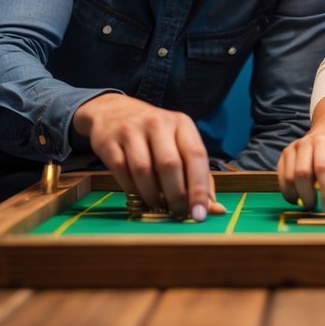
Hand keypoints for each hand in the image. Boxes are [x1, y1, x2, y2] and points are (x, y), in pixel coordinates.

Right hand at [73, 93, 223, 220]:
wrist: (114, 111)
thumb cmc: (155, 135)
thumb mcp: (180, 144)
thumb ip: (198, 176)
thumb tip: (215, 209)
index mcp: (182, 124)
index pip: (196, 155)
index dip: (199, 187)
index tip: (200, 214)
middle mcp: (158, 123)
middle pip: (170, 164)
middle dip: (175, 196)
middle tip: (177, 214)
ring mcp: (131, 130)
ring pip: (144, 170)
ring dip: (152, 196)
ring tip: (157, 206)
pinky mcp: (109, 142)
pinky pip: (122, 171)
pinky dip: (131, 189)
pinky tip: (138, 195)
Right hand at [276, 128, 324, 213]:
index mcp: (324, 142)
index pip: (323, 168)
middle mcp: (305, 143)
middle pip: (302, 173)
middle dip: (309, 196)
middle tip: (317, 208)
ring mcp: (292, 149)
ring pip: (289, 178)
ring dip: (298, 196)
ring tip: (309, 202)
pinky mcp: (283, 156)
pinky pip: (281, 178)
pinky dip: (288, 192)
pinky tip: (299, 196)